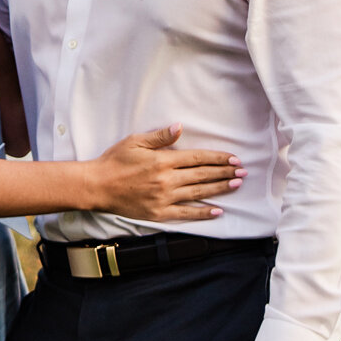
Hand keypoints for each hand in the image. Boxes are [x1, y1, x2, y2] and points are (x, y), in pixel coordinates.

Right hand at [90, 124, 244, 221]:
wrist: (97, 187)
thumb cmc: (114, 161)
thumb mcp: (135, 141)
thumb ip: (159, 136)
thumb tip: (179, 127)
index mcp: (163, 161)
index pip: (198, 158)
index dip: (218, 158)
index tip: (233, 158)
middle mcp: (167, 180)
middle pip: (203, 175)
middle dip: (225, 172)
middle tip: (243, 172)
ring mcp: (164, 198)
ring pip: (199, 193)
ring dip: (220, 189)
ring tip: (236, 185)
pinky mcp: (159, 213)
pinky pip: (186, 214)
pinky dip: (203, 213)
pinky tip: (217, 211)